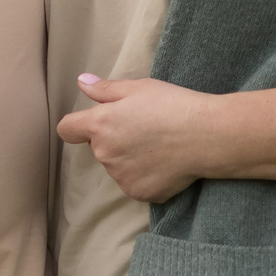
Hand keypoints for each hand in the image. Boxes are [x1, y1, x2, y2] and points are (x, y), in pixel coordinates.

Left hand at [55, 74, 218, 202]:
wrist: (207, 136)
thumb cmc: (173, 105)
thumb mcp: (138, 87)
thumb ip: (105, 89)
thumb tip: (82, 83)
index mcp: (100, 125)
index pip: (68, 129)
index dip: (77, 126)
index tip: (93, 123)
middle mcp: (104, 154)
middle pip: (99, 147)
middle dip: (115, 139)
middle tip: (145, 128)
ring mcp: (121, 177)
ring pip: (118, 166)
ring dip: (130, 158)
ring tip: (159, 146)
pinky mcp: (139, 193)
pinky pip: (135, 183)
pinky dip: (147, 176)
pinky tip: (165, 163)